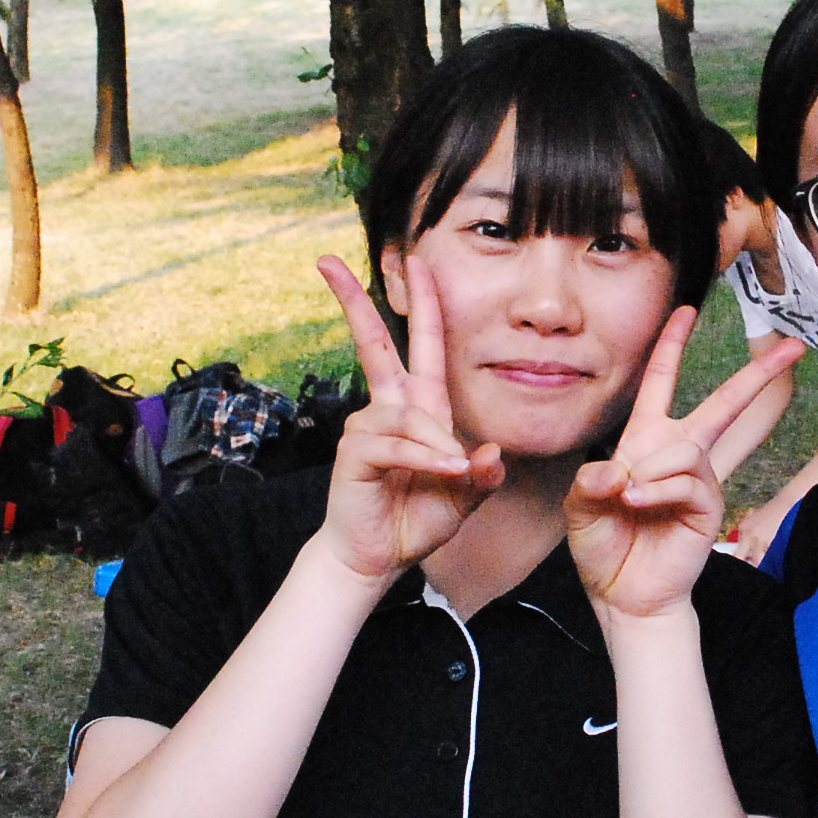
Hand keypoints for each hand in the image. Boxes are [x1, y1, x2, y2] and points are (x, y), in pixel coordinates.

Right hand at [310, 255, 505, 582]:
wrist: (378, 557)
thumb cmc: (417, 520)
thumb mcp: (464, 497)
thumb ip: (482, 476)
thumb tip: (489, 454)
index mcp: (420, 409)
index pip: (421, 346)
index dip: (422, 305)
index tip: (417, 264)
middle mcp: (390, 409)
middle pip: (373, 344)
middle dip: (353, 301)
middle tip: (328, 260)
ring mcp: (368, 427)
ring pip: (410, 418)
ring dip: (437, 450)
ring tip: (451, 478)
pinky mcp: (356, 450)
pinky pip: (398, 444)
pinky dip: (425, 461)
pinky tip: (441, 475)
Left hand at [567, 307, 803, 619]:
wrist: (625, 596)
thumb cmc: (605, 548)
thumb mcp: (580, 508)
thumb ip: (590, 481)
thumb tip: (618, 469)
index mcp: (646, 442)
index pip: (661, 383)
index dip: (671, 346)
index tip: (686, 311)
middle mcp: (678, 453)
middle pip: (723, 404)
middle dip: (758, 373)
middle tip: (793, 346)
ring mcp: (698, 480)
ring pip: (685, 447)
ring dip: (650, 471)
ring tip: (630, 498)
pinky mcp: (709, 506)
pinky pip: (688, 480)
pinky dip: (658, 490)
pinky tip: (641, 505)